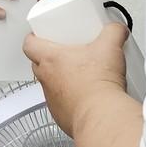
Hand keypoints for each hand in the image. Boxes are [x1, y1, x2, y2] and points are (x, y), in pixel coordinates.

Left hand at [24, 22, 128, 137]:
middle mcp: (47, 80)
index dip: (33, 37)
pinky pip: (61, 104)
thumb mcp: (110, 46)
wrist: (100, 116)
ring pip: (49, 85)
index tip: (40, 34)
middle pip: (38, 65)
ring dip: (60, 80)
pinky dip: (70, 99)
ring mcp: (52, 100)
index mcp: (51, 59)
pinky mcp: (61, 115)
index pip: (29, 44)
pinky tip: (87, 95)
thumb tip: (116, 30)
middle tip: (65, 53)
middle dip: (49, 58)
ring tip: (80, 75)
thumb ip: (113, 32)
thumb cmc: (97, 83)